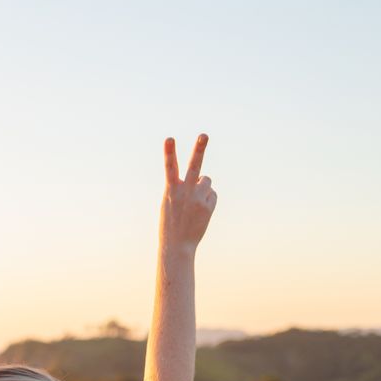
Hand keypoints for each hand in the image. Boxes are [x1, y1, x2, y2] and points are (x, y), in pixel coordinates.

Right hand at [160, 134, 216, 254]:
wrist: (177, 245)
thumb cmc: (170, 222)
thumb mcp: (170, 202)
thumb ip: (183, 186)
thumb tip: (204, 178)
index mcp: (171, 190)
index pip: (169, 167)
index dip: (169, 152)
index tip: (169, 138)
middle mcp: (185, 192)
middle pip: (194, 166)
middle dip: (199, 149)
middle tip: (204, 135)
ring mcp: (198, 199)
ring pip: (206, 180)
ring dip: (202, 186)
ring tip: (194, 201)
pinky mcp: (208, 206)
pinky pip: (212, 194)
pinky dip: (207, 199)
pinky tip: (199, 211)